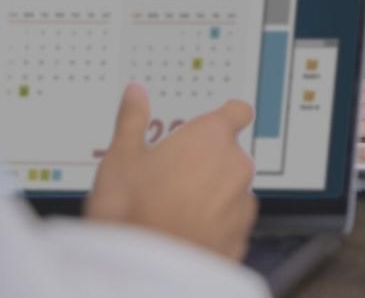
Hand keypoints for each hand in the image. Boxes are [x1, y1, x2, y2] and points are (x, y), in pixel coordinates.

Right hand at [86, 83, 257, 260]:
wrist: (142, 272)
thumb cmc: (131, 212)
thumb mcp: (120, 158)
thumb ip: (133, 121)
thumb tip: (136, 92)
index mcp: (211, 137)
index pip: (236, 112)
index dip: (226, 116)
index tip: (212, 124)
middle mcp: (236, 165)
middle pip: (229, 155)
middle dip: (205, 164)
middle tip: (169, 179)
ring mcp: (243, 203)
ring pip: (231, 191)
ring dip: (211, 197)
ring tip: (171, 212)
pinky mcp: (241, 237)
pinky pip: (230, 224)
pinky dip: (214, 227)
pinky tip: (184, 235)